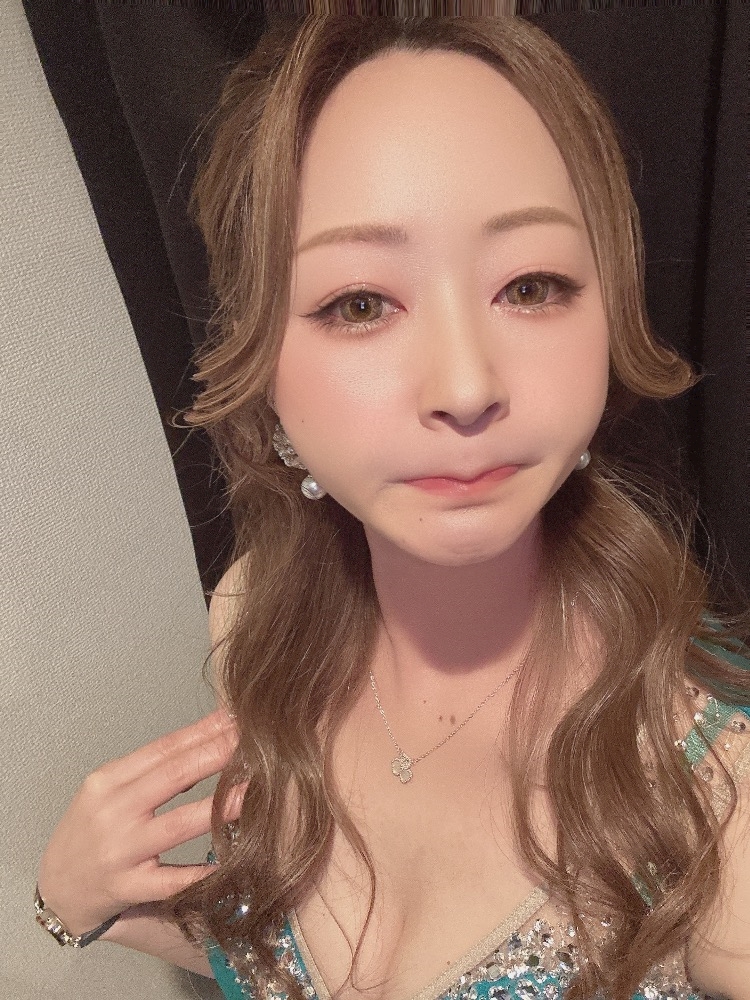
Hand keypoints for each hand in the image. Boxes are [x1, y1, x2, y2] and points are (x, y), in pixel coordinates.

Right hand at [37, 709, 241, 937]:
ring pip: (179, 825)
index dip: (205, 731)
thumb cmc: (89, 832)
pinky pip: (172, 881)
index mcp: (109, 780)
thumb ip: (154, 769)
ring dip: (221, 807)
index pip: (165, 748)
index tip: (237, 717)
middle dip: (218, 754)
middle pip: (174, 775)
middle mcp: (114, 811)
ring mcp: (121, 851)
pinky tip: (231, 861)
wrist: (55, 889)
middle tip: (256, 739)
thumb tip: (209, 741)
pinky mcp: (127, 889)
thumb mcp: (110, 790)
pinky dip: (201, 872)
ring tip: (256, 790)